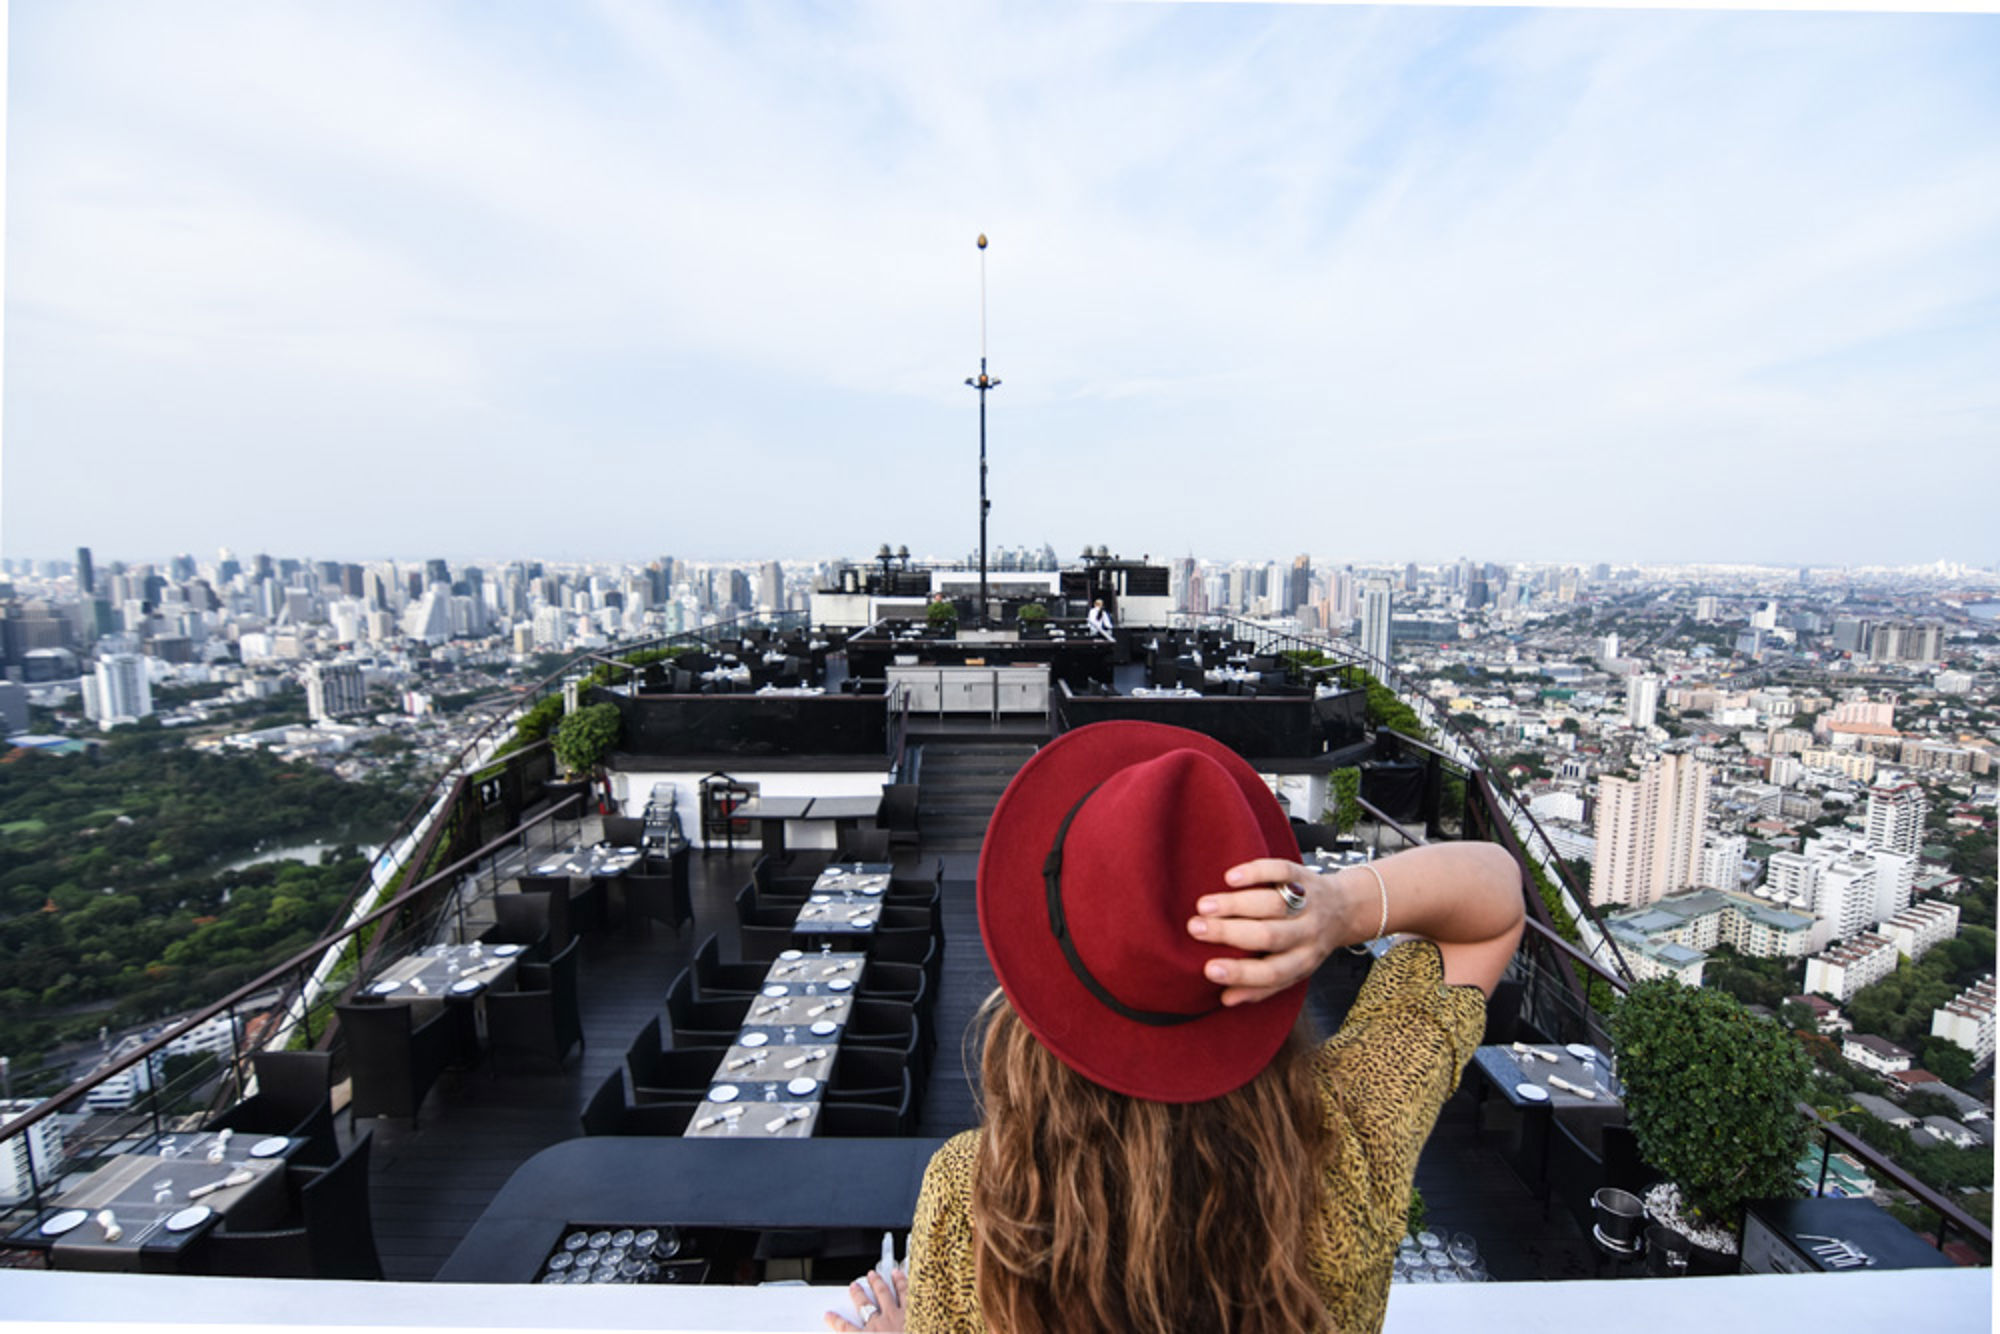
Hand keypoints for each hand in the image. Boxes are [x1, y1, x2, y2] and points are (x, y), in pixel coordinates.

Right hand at [824, 1265, 907, 1330]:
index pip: (847, 1330)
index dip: (836, 1321)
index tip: (829, 1315)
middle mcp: (880, 1325)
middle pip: (865, 1306)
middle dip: (858, 1295)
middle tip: (854, 1286)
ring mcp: (897, 1315)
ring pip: (884, 1294)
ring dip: (877, 1283)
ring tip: (873, 1275)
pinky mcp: (913, 1311)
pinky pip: (905, 1291)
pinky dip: (900, 1281)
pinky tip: (898, 1274)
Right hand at [1187, 858, 1352, 1005]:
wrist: (1344, 909)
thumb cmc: (1306, 943)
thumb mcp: (1292, 970)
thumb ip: (1261, 986)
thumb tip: (1226, 999)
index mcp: (1302, 961)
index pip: (1273, 972)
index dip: (1241, 973)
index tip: (1209, 969)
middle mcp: (1307, 934)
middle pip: (1269, 935)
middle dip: (1229, 932)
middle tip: (1196, 928)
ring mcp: (1308, 904)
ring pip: (1272, 904)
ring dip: (1235, 904)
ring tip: (1204, 906)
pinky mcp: (1304, 876)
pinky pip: (1282, 872)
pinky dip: (1256, 873)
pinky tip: (1231, 877)